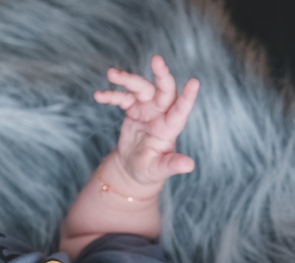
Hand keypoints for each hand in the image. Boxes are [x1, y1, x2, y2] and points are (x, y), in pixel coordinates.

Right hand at [95, 55, 198, 188]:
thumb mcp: (158, 170)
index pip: (181, 110)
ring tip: (111, 74)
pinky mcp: (133, 109)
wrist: (132, 168)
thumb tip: (189, 165)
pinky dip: (111, 95)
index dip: (188, 97)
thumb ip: (172, 165)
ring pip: (140, 87)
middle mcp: (161, 114)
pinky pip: (123, 97)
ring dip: (127, 79)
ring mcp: (147, 109)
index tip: (195, 82)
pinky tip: (99, 95)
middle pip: (164, 89)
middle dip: (161, 74)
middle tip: (156, 59)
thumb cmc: (148, 171)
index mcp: (170, 127)